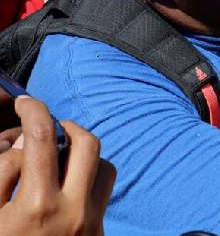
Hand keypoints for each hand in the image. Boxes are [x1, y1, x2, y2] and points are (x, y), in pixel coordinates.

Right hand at [0, 97, 114, 235]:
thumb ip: (4, 174)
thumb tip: (26, 140)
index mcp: (37, 206)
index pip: (41, 138)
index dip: (33, 111)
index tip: (26, 102)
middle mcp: (73, 210)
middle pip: (85, 142)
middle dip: (64, 126)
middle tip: (45, 124)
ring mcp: (91, 221)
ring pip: (103, 164)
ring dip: (82, 151)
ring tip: (56, 154)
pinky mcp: (99, 232)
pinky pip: (104, 189)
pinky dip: (91, 175)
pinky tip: (68, 180)